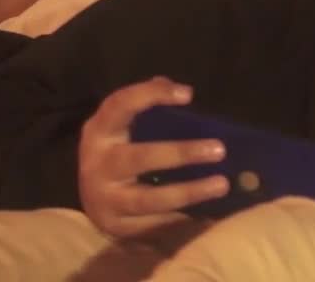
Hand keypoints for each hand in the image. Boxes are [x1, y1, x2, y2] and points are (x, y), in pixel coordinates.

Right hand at [78, 77, 228, 238]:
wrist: (93, 198)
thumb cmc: (117, 151)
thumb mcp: (122, 125)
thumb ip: (146, 103)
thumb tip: (179, 88)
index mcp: (100, 131)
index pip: (119, 106)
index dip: (150, 97)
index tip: (187, 94)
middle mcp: (98, 165)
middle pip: (138, 158)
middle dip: (180, 154)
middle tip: (219, 149)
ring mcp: (106, 199)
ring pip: (148, 199)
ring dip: (188, 192)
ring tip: (221, 184)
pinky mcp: (118, 226)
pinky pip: (154, 223)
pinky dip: (182, 217)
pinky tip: (208, 212)